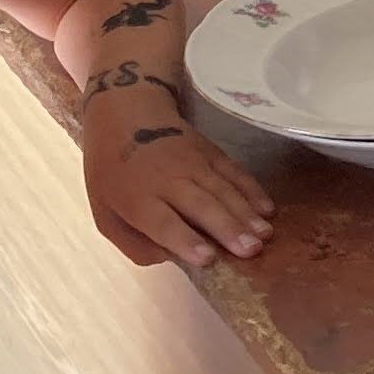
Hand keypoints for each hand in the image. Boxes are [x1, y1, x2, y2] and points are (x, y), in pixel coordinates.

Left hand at [83, 100, 273, 266]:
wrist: (126, 114)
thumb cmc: (113, 173)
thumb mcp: (106, 215)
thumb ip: (134, 244)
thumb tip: (170, 259)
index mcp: (138, 199)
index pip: (164, 222)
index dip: (185, 239)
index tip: (207, 257)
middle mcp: (169, 181)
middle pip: (201, 206)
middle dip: (227, 228)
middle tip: (251, 250)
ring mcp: (195, 164)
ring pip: (223, 190)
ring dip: (246, 213)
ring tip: (265, 235)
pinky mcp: (212, 152)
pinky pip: (236, 173)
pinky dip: (253, 190)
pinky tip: (267, 208)